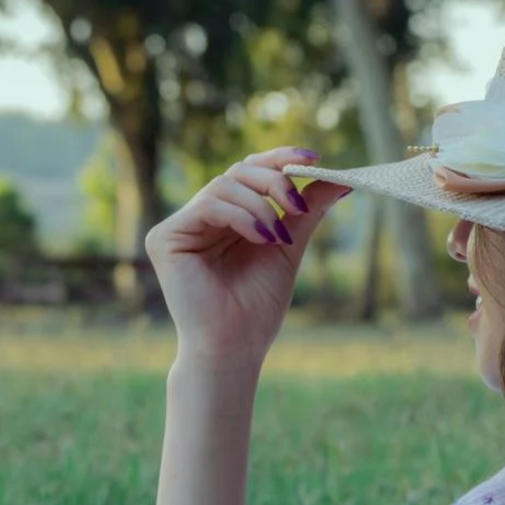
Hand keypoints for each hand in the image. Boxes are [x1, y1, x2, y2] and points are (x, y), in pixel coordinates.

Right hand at [145, 147, 350, 368]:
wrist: (236, 346)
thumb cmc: (257, 305)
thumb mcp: (289, 247)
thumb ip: (307, 211)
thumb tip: (340, 178)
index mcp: (228, 215)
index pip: (250, 171)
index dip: (279, 158)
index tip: (313, 158)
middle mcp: (201, 216)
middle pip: (238, 171)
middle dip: (274, 182)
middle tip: (298, 207)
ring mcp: (180, 225)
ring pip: (224, 185)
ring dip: (260, 206)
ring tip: (278, 237)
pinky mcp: (164, 238)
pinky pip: (207, 206)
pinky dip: (240, 216)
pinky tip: (260, 238)